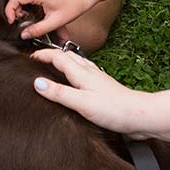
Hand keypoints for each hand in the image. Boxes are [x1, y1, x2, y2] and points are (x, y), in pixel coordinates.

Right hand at [3, 0, 94, 40]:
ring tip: (26, 19)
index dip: (9, 10)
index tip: (12, 21)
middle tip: (19, 22)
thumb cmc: (72, 6)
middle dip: (14, 11)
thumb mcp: (55, 22)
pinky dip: (25, 6)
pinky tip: (31, 14)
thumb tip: (24, 35)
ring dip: (19, 9)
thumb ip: (38, 30)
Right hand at [29, 49, 156, 137]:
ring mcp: (98, 79)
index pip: (57, 57)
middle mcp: (90, 72)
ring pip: (77, 63)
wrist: (141, 116)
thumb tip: (37, 83)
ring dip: (63, 60)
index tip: (28, 58)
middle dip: (51, 54)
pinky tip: (77, 81)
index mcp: (82, 73)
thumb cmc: (114, 110)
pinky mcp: (104, 88)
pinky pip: (85, 73)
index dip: (42, 55)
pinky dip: (75, 71)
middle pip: (67, 56)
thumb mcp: (82, 103)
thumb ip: (59, 93)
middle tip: (38, 59)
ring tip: (53, 65)